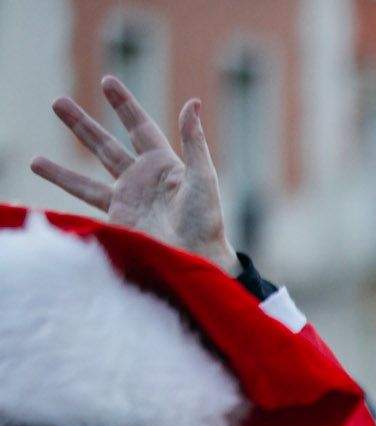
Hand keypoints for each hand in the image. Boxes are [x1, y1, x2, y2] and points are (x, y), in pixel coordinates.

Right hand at [31, 76, 236, 274]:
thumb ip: (194, 141)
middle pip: (105, 145)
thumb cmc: (206, 220)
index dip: (124, 105)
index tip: (107, 82)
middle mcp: (142, 179)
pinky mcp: (118, 218)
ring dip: (60, 169)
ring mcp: (128, 199)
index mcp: (164, 164)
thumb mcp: (203, 176)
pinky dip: (65, 192)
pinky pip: (85, 201)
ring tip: (34, 159)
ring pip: (87, 176)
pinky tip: (49, 189)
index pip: (139, 127)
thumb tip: (193, 103)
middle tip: (57, 103)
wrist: (197, 258)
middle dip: (82, 124)